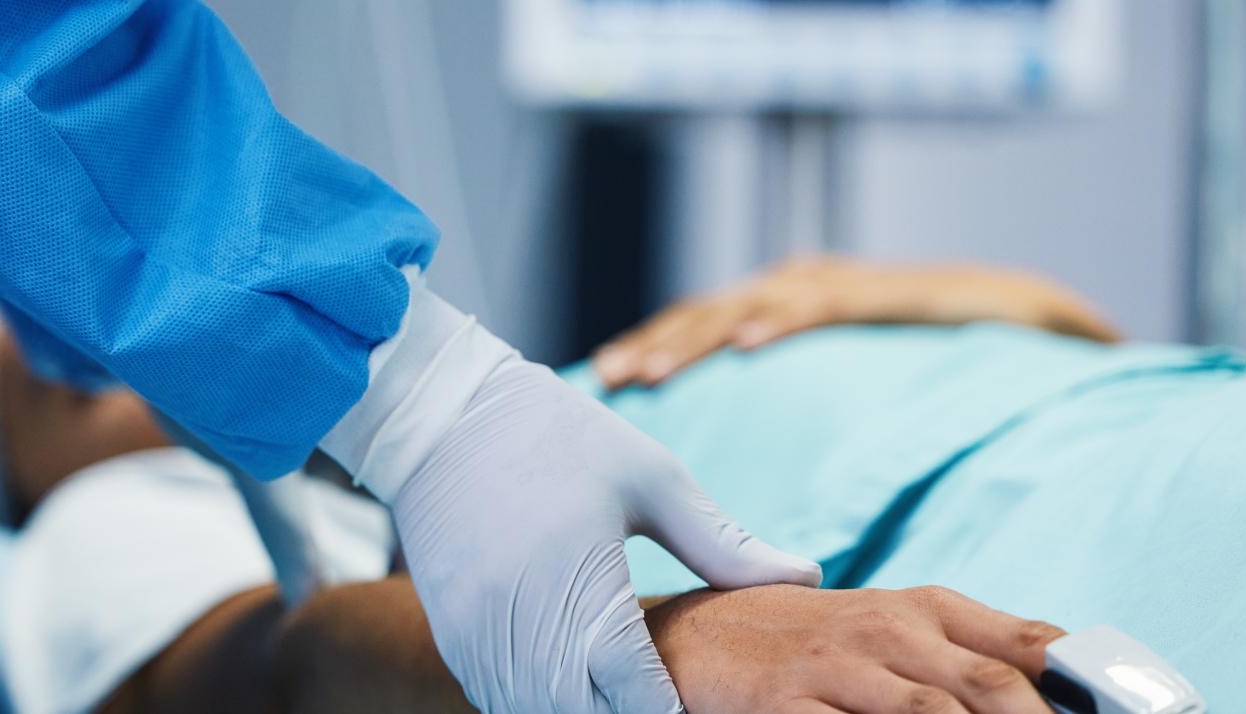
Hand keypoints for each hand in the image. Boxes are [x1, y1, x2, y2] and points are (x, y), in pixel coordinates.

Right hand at [391, 358, 821, 712]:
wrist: (439, 412)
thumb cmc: (555, 434)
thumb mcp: (651, 480)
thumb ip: (724, 545)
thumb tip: (806, 576)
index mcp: (584, 589)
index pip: (640, 695)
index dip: (675, 713)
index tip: (704, 707)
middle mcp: (524, 626)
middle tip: (667, 700)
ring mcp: (479, 635)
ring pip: (534, 713)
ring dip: (579, 710)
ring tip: (620, 694)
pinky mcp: (452, 631)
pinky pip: (495, 695)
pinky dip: (535, 699)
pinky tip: (568, 681)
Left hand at [593, 258, 1121, 389]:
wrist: (1034, 317)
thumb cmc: (938, 357)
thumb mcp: (849, 378)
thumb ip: (798, 403)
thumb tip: (744, 467)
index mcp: (784, 302)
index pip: (701, 324)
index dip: (654, 347)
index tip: (606, 379)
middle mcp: (803, 283)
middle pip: (710, 313)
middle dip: (656, 344)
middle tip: (608, 377)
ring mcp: (844, 283)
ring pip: (752, 305)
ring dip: (698, 337)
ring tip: (655, 370)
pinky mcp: (890, 291)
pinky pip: (827, 304)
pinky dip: (784, 318)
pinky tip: (748, 342)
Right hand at [646, 585, 1065, 713]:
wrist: (692, 634)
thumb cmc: (812, 642)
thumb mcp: (894, 630)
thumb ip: (973, 651)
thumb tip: (1066, 691)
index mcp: (927, 610)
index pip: (1032, 646)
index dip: (1093, 686)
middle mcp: (889, 631)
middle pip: (996, 687)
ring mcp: (837, 668)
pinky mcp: (786, 706)